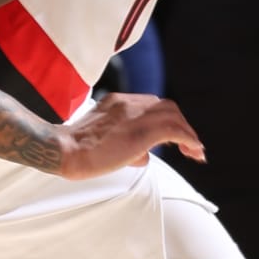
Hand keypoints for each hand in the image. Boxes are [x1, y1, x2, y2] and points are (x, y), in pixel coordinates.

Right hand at [55, 92, 204, 178]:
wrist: (63, 151)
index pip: (150, 105)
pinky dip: (188, 139)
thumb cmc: (75, 151)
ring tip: (195, 152)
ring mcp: (135, 114)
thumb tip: (143, 156)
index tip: (172, 138)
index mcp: (117, 102)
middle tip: (189, 146)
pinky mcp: (142, 131)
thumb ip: (123, 142)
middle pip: (166, 107)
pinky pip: (175, 130)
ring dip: (188, 134)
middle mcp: (128, 102)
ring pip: (174, 116)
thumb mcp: (100, 139)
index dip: (166, 120)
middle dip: (180, 125)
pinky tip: (193, 151)